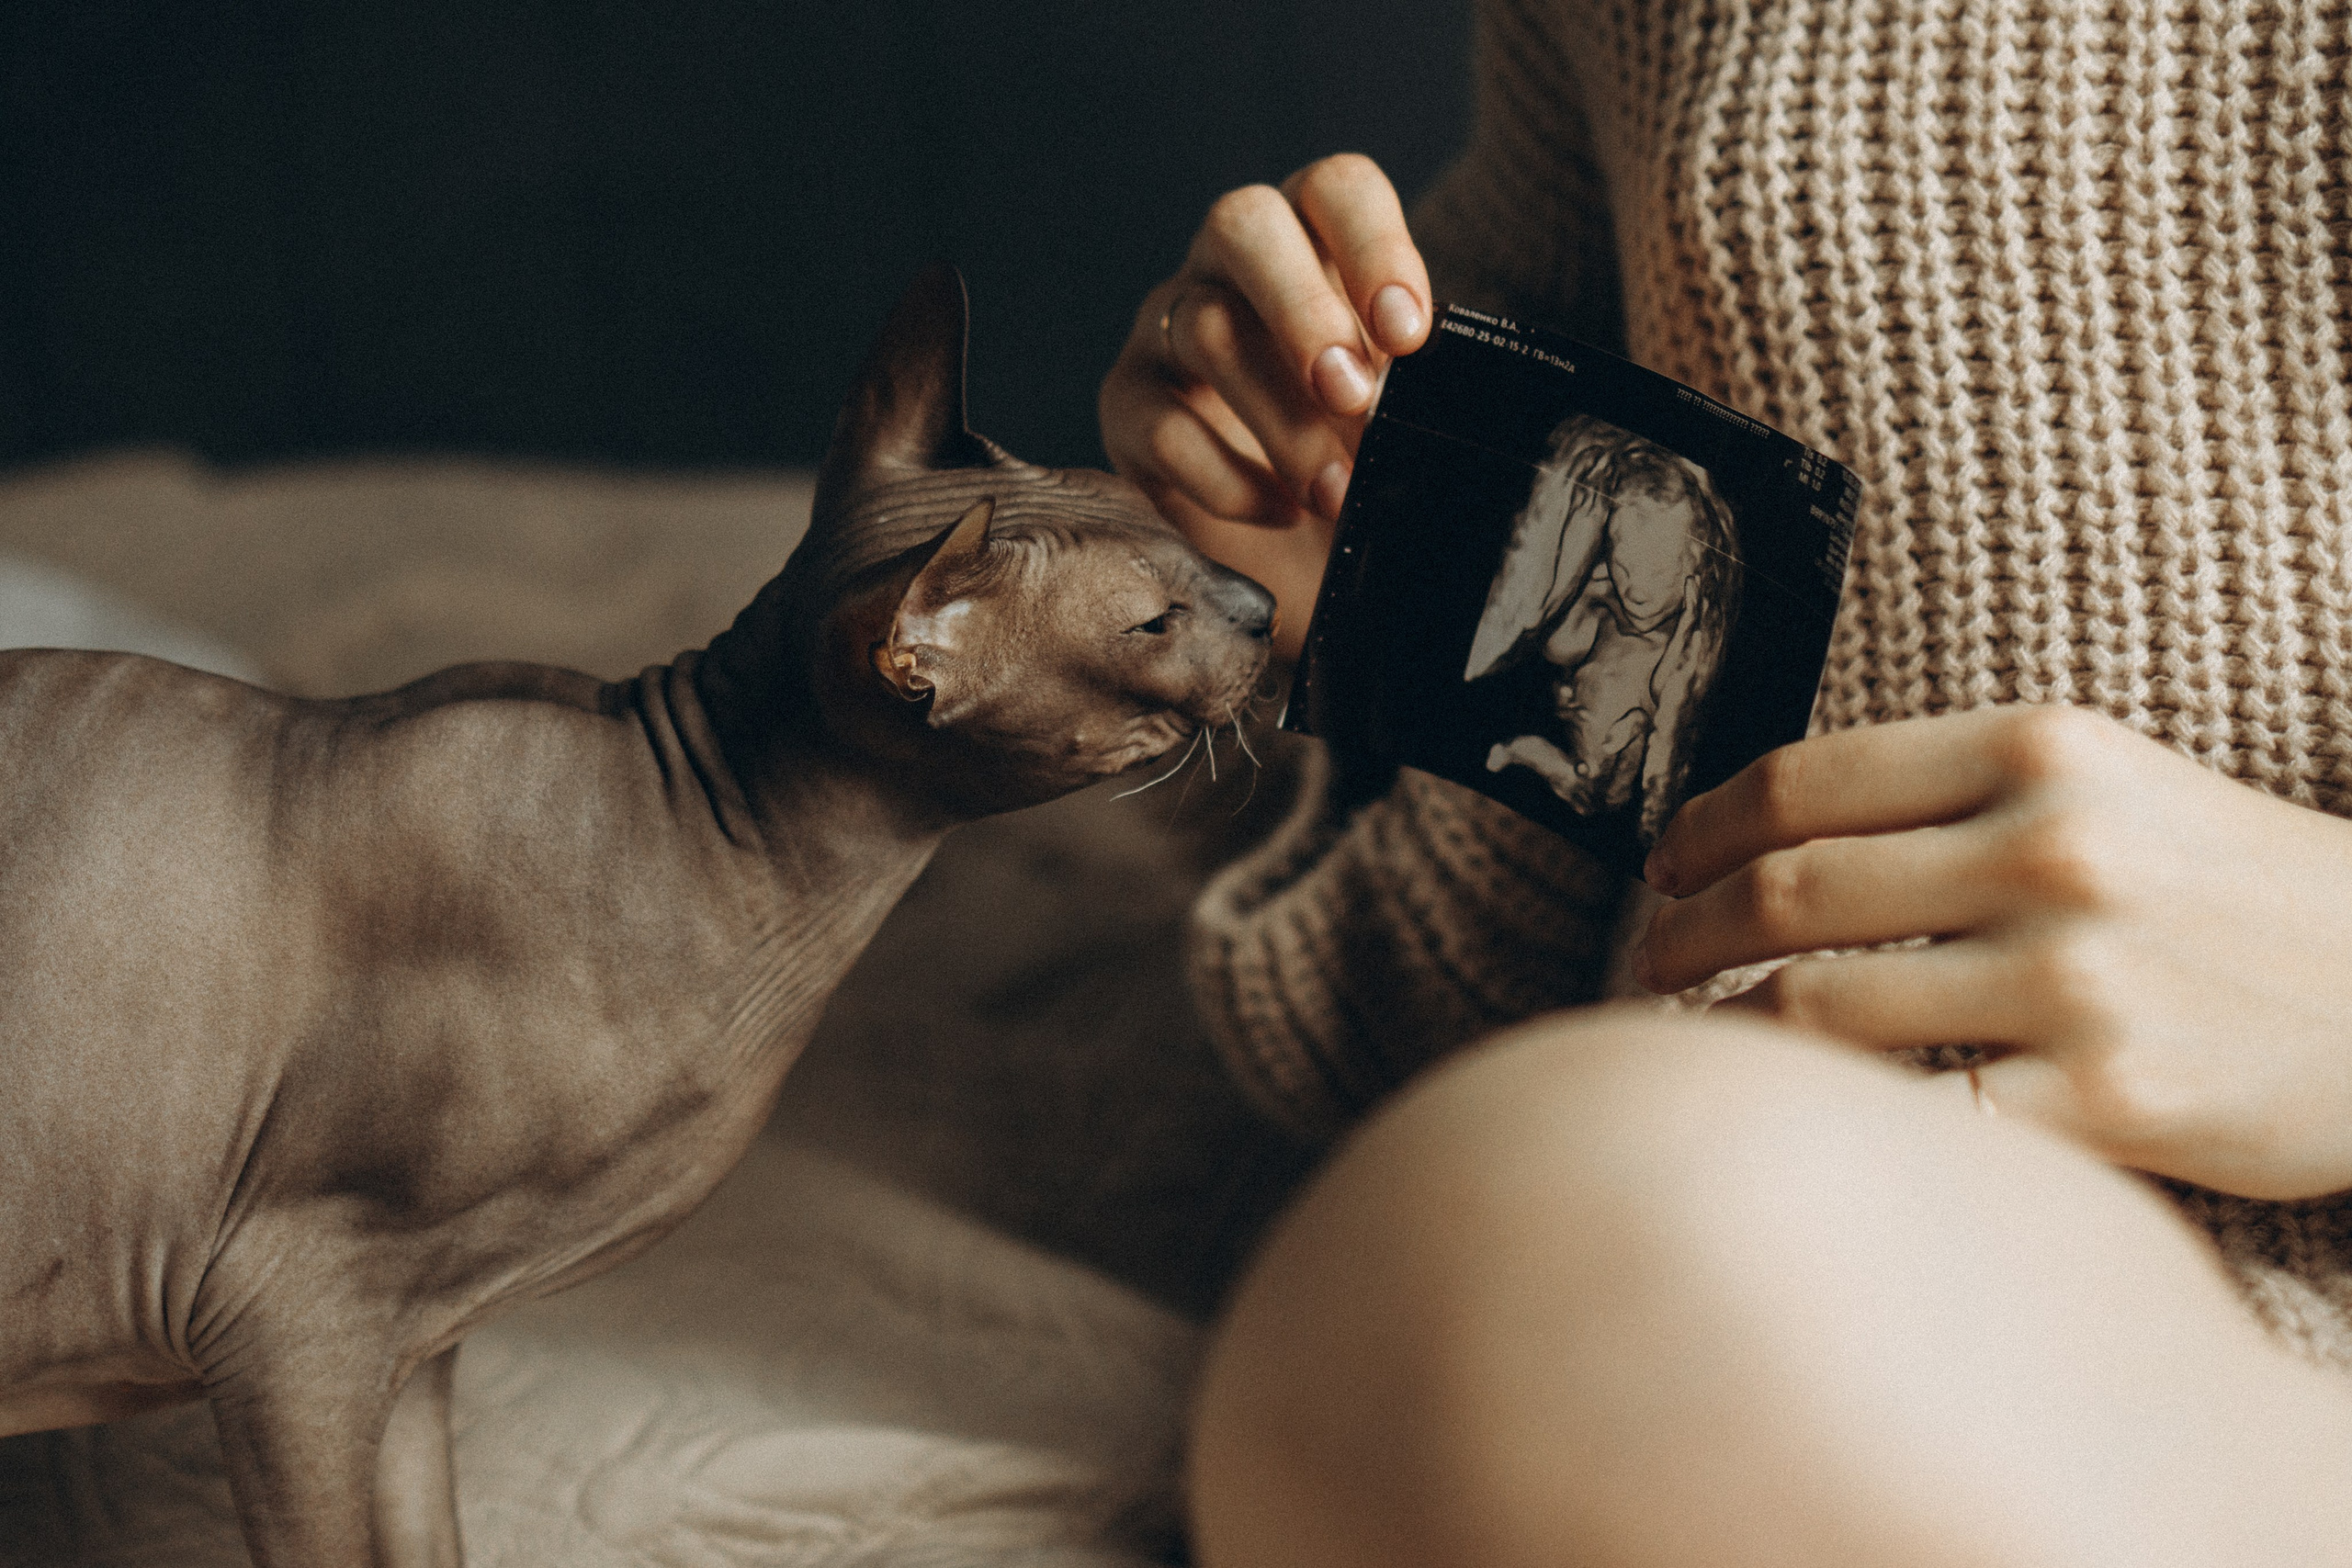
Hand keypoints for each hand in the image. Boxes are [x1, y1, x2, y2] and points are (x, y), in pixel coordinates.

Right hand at [1099, 154, 1431, 659]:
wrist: (1293, 546)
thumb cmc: (1360, 449)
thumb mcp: (1406, 407)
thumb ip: (1423, 385)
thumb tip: (1453, 403)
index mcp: (1313, 238)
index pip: (1336, 189)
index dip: (1374, 248)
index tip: (1408, 335)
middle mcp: (1231, 264)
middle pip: (1243, 225)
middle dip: (1302, 310)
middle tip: (1352, 397)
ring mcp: (1167, 325)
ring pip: (1204, 327)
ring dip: (1281, 417)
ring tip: (1336, 491)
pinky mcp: (1127, 404)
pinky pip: (1161, 424)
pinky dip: (1228, 476)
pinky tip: (1281, 512)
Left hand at [1632, 705, 2351, 1199]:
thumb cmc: (2228, 890)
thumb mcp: (2107, 784)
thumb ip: (1951, 796)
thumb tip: (1762, 840)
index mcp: (2041, 750)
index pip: (1804, 781)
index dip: (1701, 829)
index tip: (1660, 865)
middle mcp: (2052, 853)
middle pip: (1787, 894)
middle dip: (1683, 936)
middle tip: (1647, 963)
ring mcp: (2077, 982)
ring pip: (1819, 1011)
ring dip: (1729, 1033)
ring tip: (1700, 1042)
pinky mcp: (2106, 1102)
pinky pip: (1911, 1117)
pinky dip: (1835, 1118)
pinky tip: (1806, 1116)